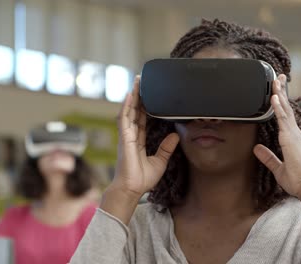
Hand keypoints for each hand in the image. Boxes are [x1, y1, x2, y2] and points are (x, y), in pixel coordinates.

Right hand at [111, 75, 179, 198]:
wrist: (132, 189)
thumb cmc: (142, 179)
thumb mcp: (160, 161)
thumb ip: (166, 148)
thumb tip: (176, 136)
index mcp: (138, 140)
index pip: (142, 119)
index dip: (145, 107)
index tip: (149, 95)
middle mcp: (131, 136)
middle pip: (135, 111)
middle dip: (138, 96)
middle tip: (143, 81)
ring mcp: (126, 136)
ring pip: (129, 111)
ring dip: (132, 96)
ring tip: (137, 82)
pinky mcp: (124, 138)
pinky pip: (124, 119)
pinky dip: (126, 106)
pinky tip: (129, 96)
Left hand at [253, 74, 300, 211]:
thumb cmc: (297, 180)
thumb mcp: (277, 167)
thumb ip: (267, 157)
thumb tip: (255, 148)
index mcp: (292, 139)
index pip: (285, 116)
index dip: (282, 102)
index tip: (278, 90)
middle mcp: (294, 134)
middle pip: (287, 108)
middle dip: (282, 92)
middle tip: (279, 76)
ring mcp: (293, 135)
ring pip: (285, 110)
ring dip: (280, 94)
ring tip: (275, 80)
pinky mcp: (290, 139)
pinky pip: (283, 120)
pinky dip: (278, 107)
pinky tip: (274, 97)